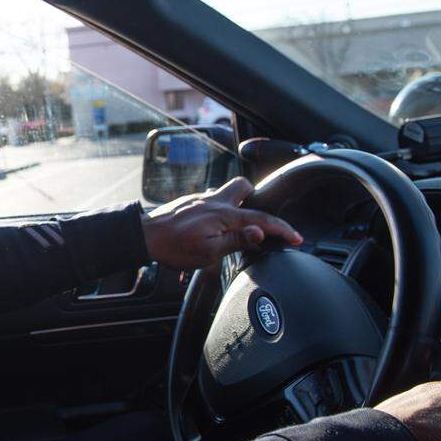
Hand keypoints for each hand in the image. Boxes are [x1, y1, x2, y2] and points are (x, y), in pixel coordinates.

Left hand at [140, 177, 301, 269]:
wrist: (145, 237)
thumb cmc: (175, 248)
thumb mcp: (209, 252)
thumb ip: (237, 240)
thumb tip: (260, 232)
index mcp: (224, 215)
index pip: (261, 219)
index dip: (282, 229)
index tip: (296, 237)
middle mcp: (215, 201)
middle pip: (244, 187)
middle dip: (257, 198)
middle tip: (261, 218)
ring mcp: (202, 199)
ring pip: (227, 190)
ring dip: (237, 201)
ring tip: (237, 223)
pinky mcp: (191, 202)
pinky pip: (212, 199)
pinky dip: (220, 208)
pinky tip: (214, 224)